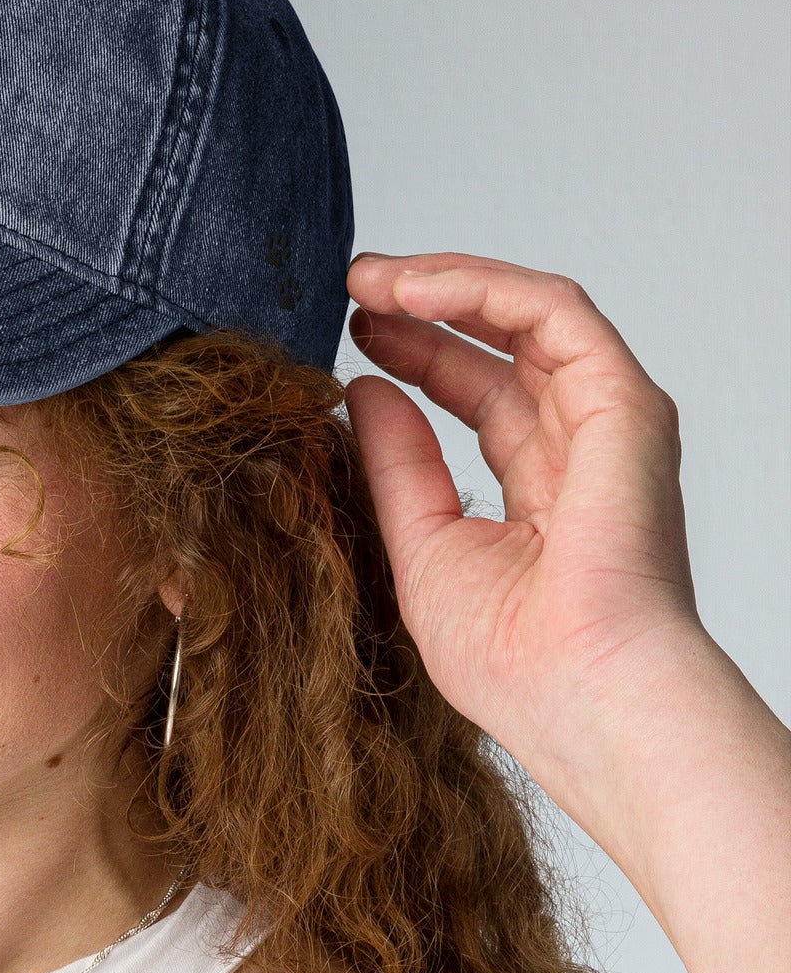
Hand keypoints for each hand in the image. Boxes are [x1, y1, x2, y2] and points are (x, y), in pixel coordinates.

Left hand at [344, 252, 700, 794]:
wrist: (574, 692)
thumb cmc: (512, 661)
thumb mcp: (420, 547)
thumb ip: (396, 466)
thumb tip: (364, 392)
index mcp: (541, 490)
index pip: (479, 397)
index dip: (416, 356)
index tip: (350, 337)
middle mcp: (580, 450)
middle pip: (500, 348)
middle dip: (425, 308)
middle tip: (352, 288)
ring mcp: (607, 422)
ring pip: (526, 315)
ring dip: (444, 284)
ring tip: (368, 279)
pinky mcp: (623, 402)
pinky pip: (553, 311)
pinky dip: (481, 288)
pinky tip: (411, 289)